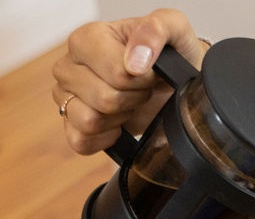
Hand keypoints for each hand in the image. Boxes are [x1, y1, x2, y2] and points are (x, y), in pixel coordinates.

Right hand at [51, 9, 209, 154]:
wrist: (176, 80)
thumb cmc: (170, 53)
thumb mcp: (174, 28)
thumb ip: (156, 30)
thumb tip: (136, 61)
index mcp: (87, 39)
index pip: (116, 73)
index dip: (143, 79)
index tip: (152, 73)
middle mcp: (70, 66)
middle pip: (104, 99)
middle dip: (135, 98)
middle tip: (142, 89)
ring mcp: (66, 96)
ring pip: (89, 121)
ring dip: (120, 117)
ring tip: (130, 103)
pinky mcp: (71, 124)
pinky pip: (80, 141)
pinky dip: (106, 138)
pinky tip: (120, 124)